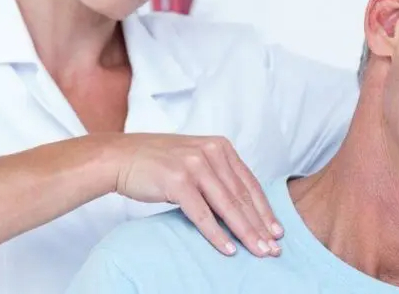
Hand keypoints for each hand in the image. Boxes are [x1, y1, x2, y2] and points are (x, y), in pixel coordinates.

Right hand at [112, 134, 281, 257]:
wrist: (121, 157)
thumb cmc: (157, 162)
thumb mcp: (194, 159)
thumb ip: (217, 174)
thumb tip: (241, 204)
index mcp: (220, 147)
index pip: (249, 183)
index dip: (265, 210)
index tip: (277, 231)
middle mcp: (211, 153)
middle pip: (242, 197)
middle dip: (260, 226)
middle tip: (274, 249)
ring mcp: (194, 166)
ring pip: (227, 207)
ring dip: (246, 233)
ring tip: (259, 251)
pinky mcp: (178, 181)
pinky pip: (203, 214)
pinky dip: (217, 234)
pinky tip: (228, 249)